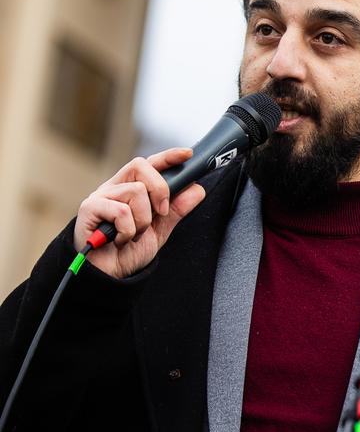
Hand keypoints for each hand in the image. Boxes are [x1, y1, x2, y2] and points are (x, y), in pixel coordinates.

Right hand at [74, 148, 205, 278]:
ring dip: (143, 220)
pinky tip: (120, 240)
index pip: (149, 164)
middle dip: (159, 189)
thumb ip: (176, 210)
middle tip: (161, 213)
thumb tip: (197, 189)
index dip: (168, 156)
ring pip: (135, 190)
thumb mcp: (159, 230)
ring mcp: (100, 196)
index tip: (187, 154)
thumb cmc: (128, 251)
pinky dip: (128, 231)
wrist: (107, 277)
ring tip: (134, 235)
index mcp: (129, 188)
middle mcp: (114, 187)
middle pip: (141, 165)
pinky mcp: (89, 209)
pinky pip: (122, 211)